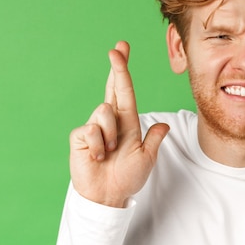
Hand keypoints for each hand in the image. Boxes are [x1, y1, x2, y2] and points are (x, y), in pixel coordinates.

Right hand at [69, 41, 169, 206]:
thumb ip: (153, 139)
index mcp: (126, 121)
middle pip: (112, 88)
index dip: (122, 70)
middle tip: (116, 48)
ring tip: (110, 153)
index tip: (121, 49)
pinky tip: (98, 157)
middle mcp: (110, 120)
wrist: (108, 196)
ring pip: (104, 112)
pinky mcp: (80, 137)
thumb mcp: (146, 157)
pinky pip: (91, 130)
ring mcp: (93, 127)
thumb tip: (164, 125)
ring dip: (111, 135)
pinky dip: (99, 146)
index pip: (124, 90)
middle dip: (116, 68)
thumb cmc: (126, 178)